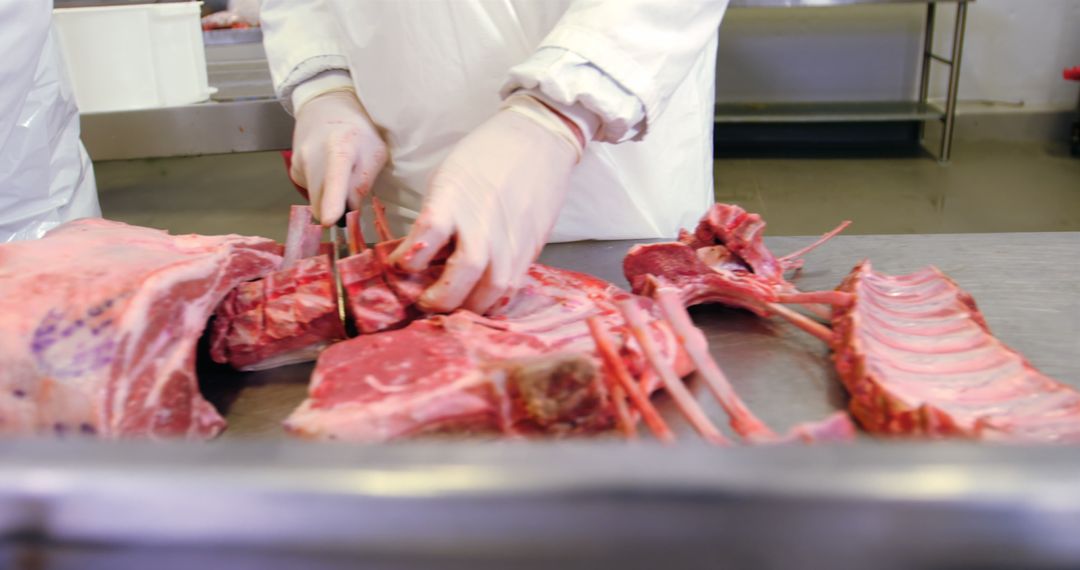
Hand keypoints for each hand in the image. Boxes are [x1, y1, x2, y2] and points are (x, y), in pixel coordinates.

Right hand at [289, 90, 387, 225]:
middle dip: (336, 210)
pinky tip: (327, 170)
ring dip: (329, 198)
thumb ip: (364, 182)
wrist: (325, 106)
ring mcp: (298, 164)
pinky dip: (321, 190)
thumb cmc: (358, 129)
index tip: (330, 219)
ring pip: (315, 200)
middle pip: (321, 202)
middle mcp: (312, 156)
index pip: (334, 178)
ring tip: (340, 174)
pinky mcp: (293, 171)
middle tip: (352, 196)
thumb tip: (350, 210)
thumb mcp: (375, 152)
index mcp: (340, 148)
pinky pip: (310, 192)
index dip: (332, 201)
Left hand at [388, 94, 583, 313]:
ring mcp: (510, 239)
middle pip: (462, 274)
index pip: (424, 238)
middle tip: (425, 303)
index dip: (406, 261)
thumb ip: (434, 219)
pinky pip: (512, 287)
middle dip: (440, 298)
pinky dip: (494, 301)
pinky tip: (481, 302)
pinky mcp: (530, 249)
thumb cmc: (483, 158)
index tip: (397, 266)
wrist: (538, 141)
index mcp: (452, 199)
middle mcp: (482, 223)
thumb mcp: (447, 180)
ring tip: (454, 308)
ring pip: (491, 289)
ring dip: (468, 307)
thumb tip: (419, 257)